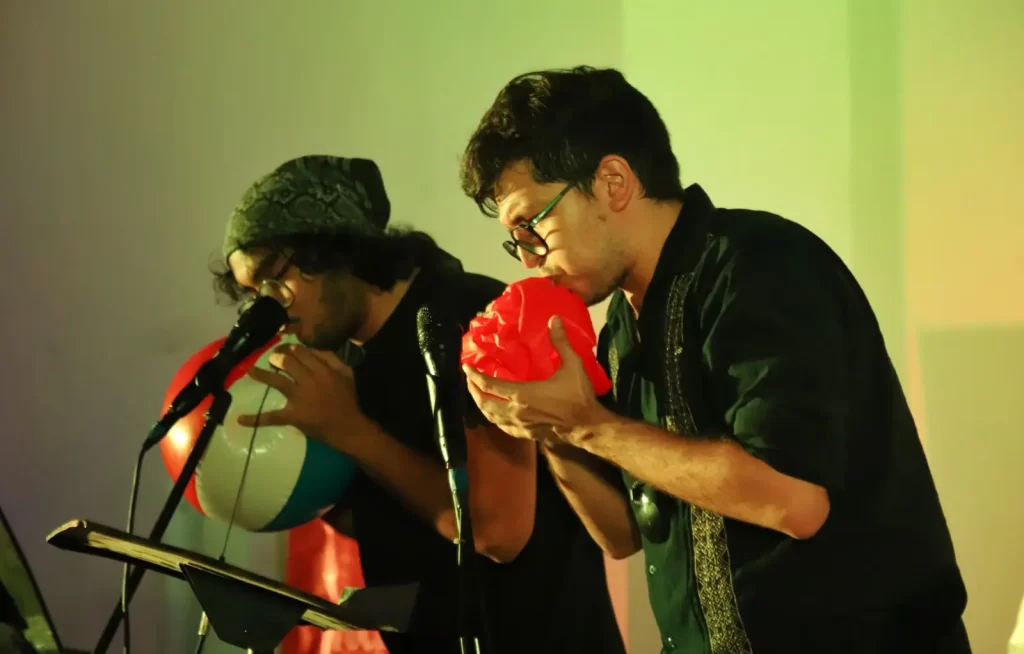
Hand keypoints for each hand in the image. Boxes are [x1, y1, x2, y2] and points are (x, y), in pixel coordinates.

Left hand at [237, 343, 365, 453]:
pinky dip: (255, 419)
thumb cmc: (348, 400)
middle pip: (288, 363)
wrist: (349, 428)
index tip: (285, 349)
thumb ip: (332, 359)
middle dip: (277, 357)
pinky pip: (272, 417)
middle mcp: (309, 381)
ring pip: (278, 382)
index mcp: (323, 370)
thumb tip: (314, 349)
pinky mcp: (293, 416)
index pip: (302, 353)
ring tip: (250, 370)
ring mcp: (299, 398)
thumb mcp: (347, 374)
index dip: (291, 349)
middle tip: (272, 358)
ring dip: (262, 374)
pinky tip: (239, 420)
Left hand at [463, 316, 607, 446]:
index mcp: (522, 394)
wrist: (588, 427)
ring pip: (491, 417)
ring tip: (479, 395)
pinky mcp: (526, 434)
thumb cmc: (578, 397)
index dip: (475, 376)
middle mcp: (516, 412)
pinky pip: (503, 427)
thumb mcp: (572, 366)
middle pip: (484, 403)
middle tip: (470, 380)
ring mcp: (520, 425)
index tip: (465, 367)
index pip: (489, 385)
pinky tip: (497, 413)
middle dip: (473, 391)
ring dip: (482, 405)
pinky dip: (494, 418)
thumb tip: (554, 319)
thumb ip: (561, 342)